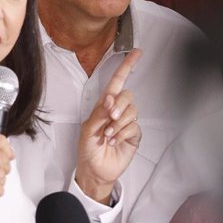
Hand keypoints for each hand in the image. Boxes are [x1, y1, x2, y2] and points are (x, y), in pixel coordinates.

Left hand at [75, 49, 141, 203]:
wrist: (94, 170)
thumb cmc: (87, 149)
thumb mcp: (87, 129)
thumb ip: (99, 112)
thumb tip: (111, 98)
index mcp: (103, 106)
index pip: (117, 82)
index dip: (126, 67)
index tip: (136, 53)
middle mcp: (116, 111)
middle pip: (127, 96)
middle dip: (118, 106)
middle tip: (108, 119)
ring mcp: (126, 123)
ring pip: (132, 111)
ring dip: (118, 124)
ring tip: (107, 135)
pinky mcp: (133, 135)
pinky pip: (134, 126)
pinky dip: (122, 133)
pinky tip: (113, 141)